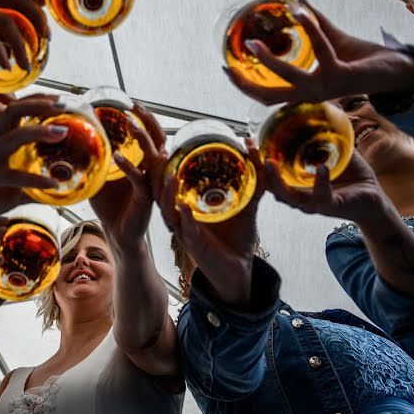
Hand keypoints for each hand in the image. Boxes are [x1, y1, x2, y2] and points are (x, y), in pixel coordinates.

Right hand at [0, 95, 66, 220]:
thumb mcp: (17, 186)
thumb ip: (37, 184)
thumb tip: (61, 186)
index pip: (17, 109)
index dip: (38, 100)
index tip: (61, 98)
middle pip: (13, 110)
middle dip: (38, 104)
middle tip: (63, 104)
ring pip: (14, 136)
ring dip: (39, 131)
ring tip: (62, 132)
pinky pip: (14, 175)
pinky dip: (36, 179)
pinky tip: (53, 184)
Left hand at [89, 103, 164, 250]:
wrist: (117, 235)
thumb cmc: (110, 206)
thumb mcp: (100, 179)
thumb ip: (95, 162)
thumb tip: (72, 143)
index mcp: (145, 165)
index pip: (151, 136)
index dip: (145, 118)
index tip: (132, 102)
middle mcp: (152, 172)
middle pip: (159, 139)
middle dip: (148, 121)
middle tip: (135, 106)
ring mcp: (151, 185)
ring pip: (154, 157)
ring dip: (142, 139)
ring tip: (129, 124)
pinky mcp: (145, 200)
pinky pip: (139, 180)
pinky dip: (128, 167)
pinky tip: (116, 156)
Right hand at [155, 140, 266, 308]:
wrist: (241, 269)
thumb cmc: (237, 236)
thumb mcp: (247, 203)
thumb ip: (255, 179)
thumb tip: (255, 148)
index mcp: (189, 204)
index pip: (170, 180)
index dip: (163, 163)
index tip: (164, 144)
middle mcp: (181, 216)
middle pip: (160, 192)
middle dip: (157, 174)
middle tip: (160, 153)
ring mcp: (185, 230)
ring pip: (167, 210)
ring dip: (167, 194)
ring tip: (170, 177)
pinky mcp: (193, 245)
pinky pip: (185, 230)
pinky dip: (185, 219)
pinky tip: (183, 208)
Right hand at [224, 0, 413, 104]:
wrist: (399, 70)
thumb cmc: (365, 58)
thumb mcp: (334, 39)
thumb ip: (316, 23)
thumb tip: (297, 1)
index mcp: (308, 90)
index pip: (268, 95)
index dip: (245, 86)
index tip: (227, 69)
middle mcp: (314, 94)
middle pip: (270, 96)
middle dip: (246, 84)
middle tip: (228, 65)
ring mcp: (327, 88)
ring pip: (290, 78)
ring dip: (270, 61)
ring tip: (255, 41)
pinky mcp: (343, 76)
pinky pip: (321, 50)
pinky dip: (311, 28)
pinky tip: (300, 11)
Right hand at [260, 145, 388, 222]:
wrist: (375, 198)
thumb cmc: (353, 176)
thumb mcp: (339, 151)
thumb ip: (329, 135)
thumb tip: (327, 106)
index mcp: (298, 182)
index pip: (272, 172)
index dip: (257, 158)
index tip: (248, 140)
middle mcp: (301, 195)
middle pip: (271, 186)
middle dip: (258, 169)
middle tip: (252, 150)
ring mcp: (314, 203)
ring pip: (288, 197)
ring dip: (277, 181)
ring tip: (270, 162)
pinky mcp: (331, 207)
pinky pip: (321, 197)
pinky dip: (320, 183)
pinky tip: (321, 167)